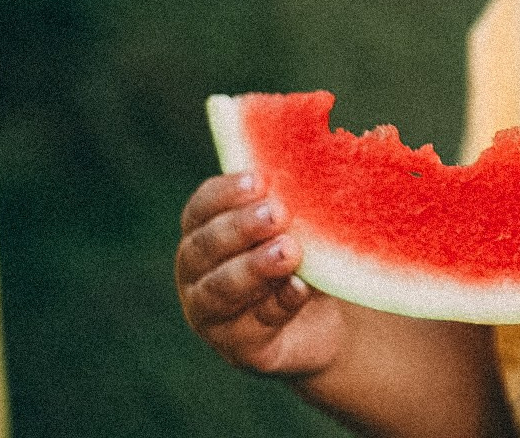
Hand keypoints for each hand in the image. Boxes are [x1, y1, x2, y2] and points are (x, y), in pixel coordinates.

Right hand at [175, 172, 346, 378]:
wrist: (322, 324)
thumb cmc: (301, 260)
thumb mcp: (295, 227)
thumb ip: (290, 205)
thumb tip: (312, 170)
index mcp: (203, 236)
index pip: (200, 209)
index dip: (224, 194)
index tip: (257, 180)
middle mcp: (197, 275)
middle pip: (205, 248)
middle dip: (240, 228)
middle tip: (276, 213)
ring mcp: (211, 316)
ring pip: (220, 290)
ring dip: (254, 268)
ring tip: (288, 251)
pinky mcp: (239, 350)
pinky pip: (255, 326)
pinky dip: (279, 304)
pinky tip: (300, 288)